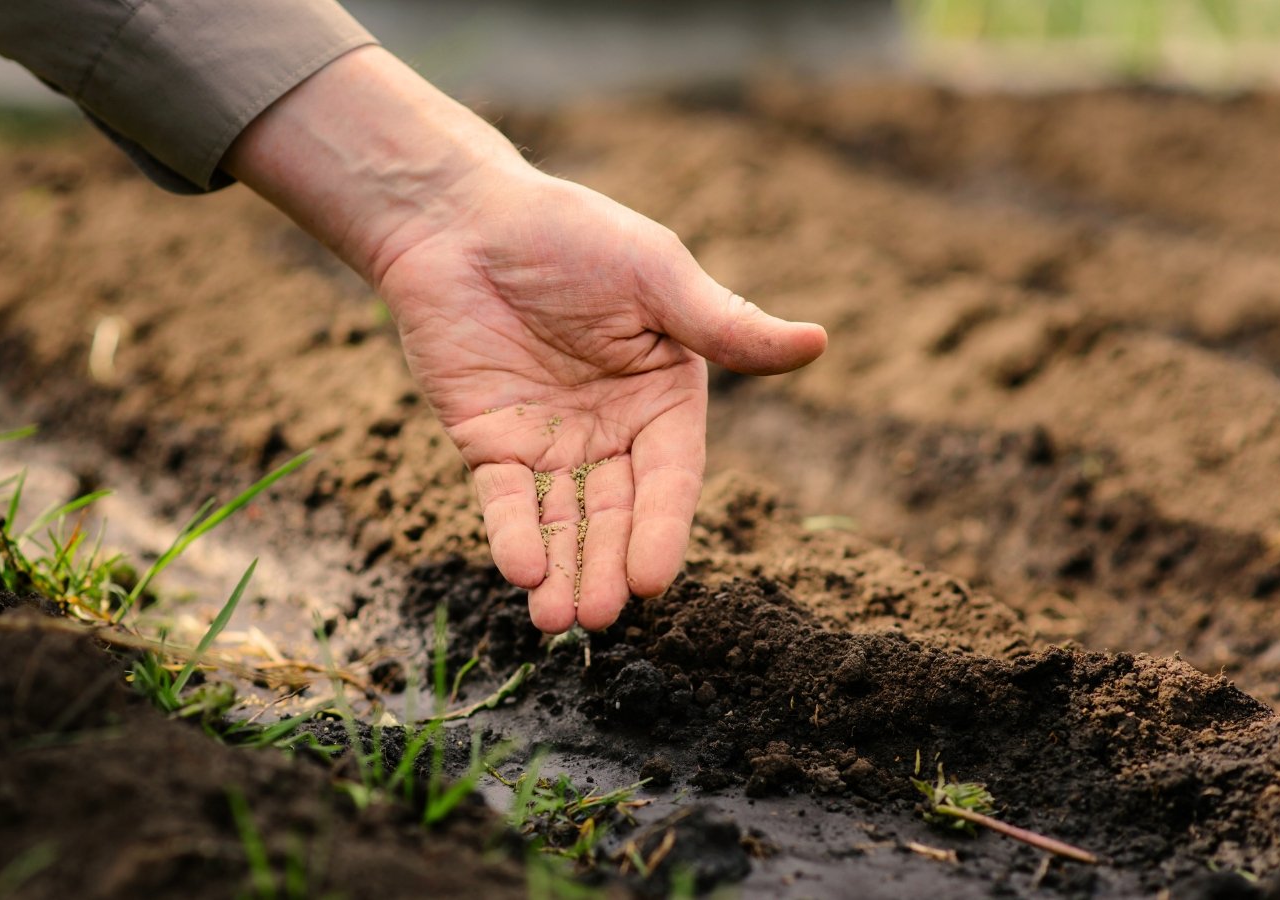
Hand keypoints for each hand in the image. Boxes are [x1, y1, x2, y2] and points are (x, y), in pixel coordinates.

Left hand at [377, 170, 824, 630]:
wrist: (461, 219)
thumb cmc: (569, 234)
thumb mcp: (655, 276)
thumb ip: (723, 324)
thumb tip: (818, 341)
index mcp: (663, 396)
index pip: (670, 477)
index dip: (662, 528)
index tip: (651, 579)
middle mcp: (612, 431)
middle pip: (617, 514)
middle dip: (608, 565)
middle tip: (599, 615)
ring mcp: (550, 443)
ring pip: (563, 521)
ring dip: (563, 571)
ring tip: (559, 622)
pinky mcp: (489, 444)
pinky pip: (506, 501)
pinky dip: (513, 535)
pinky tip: (520, 571)